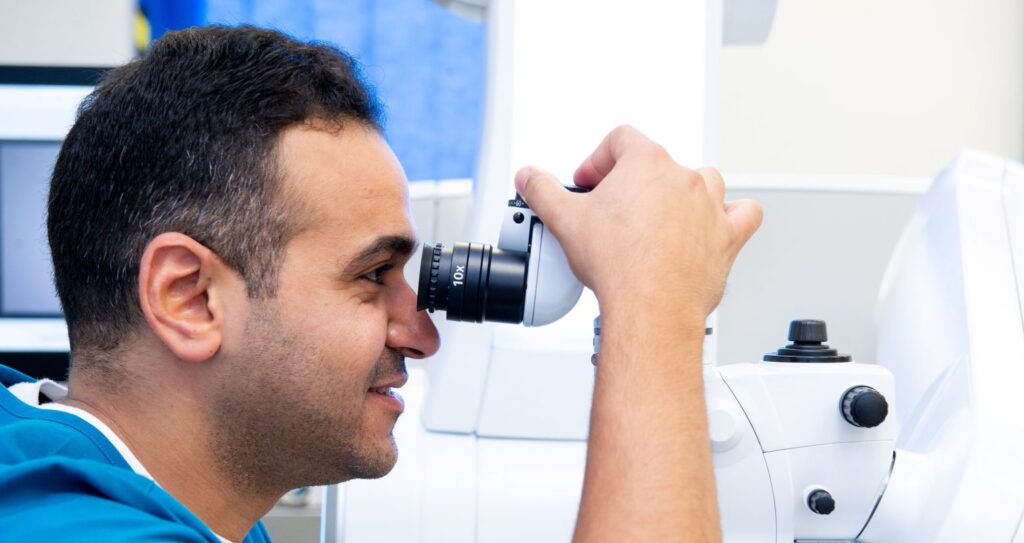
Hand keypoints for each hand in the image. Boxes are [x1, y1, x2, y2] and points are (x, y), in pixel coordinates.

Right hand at [514, 125, 761, 321]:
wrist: (651, 306)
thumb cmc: (618, 264)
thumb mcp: (564, 220)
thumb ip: (542, 191)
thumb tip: (529, 177)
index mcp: (647, 163)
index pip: (621, 140)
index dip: (599, 159)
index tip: (588, 182)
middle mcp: (684, 178)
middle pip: (657, 163)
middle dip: (632, 183)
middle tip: (612, 210)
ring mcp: (709, 206)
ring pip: (702, 182)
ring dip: (680, 193)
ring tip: (657, 217)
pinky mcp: (727, 237)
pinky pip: (743, 214)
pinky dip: (731, 216)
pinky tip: (713, 225)